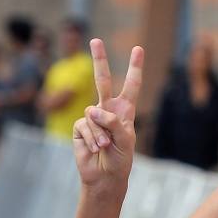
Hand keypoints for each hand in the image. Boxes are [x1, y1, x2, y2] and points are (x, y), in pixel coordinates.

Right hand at [72, 38, 143, 193]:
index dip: (135, 68)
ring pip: (93, 113)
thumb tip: (92, 109)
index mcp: (125, 111)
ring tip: (106, 146)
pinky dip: (91, 138)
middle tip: (95, 40)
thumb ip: (112, 121)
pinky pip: (84, 126)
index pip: (131, 86)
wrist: (105, 177)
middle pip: (102, 80)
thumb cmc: (120, 159)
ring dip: (100, 133)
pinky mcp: (79, 127)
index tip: (138, 49)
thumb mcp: (125, 140)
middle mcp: (108, 110)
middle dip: (99, 60)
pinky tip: (95, 149)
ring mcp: (92, 118)